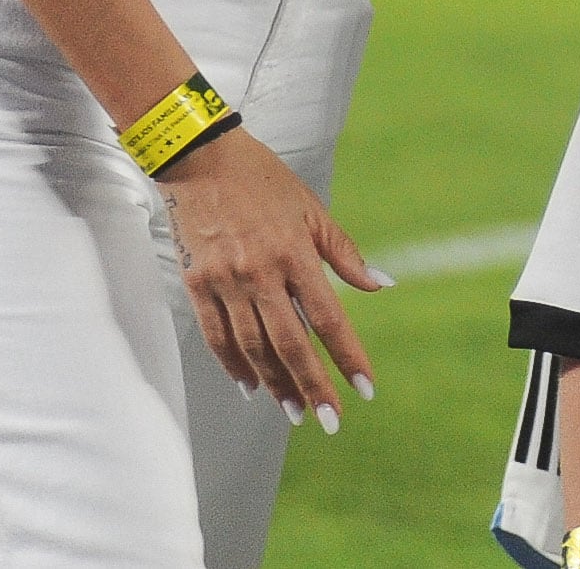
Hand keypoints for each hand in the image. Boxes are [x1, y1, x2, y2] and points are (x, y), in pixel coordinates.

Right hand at [159, 127, 386, 425]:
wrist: (200, 159)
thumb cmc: (264, 181)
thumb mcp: (312, 210)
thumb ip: (344, 253)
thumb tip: (382, 286)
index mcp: (294, 253)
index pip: (328, 317)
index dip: (348, 356)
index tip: (365, 389)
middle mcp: (260, 272)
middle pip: (290, 343)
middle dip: (312, 386)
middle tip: (330, 421)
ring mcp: (226, 281)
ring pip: (253, 347)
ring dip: (276, 384)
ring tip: (294, 411)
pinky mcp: (197, 284)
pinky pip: (217, 336)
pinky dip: (235, 365)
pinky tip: (251, 386)